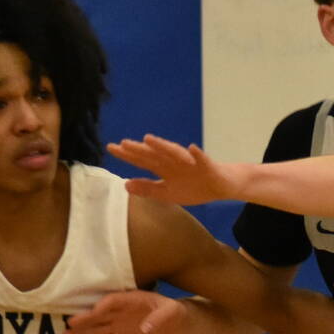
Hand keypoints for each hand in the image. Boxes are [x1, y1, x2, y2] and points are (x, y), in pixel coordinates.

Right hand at [66, 289, 186, 333]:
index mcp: (131, 301)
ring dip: (83, 333)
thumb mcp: (172, 312)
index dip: (103, 306)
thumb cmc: (173, 312)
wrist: (175, 324)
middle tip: (70, 323)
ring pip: (98, 330)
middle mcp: (120, 313)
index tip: (94, 312)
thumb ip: (159, 318)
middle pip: (100, 315)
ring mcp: (119, 327)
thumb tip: (145, 328)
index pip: (113, 302)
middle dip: (86, 319)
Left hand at [106, 135, 242, 206]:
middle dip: (139, 149)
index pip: (143, 160)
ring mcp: (190, 162)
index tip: (111, 148)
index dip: (127, 155)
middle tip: (123, 143)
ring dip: (163, 146)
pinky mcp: (207, 166)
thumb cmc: (194, 186)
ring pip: (175, 153)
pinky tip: (192, 148)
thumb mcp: (168, 193)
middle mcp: (174, 162)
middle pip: (154, 154)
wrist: (221, 186)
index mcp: (164, 168)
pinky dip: (198, 155)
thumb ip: (148, 188)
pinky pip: (202, 159)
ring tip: (149, 139)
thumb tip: (125, 184)